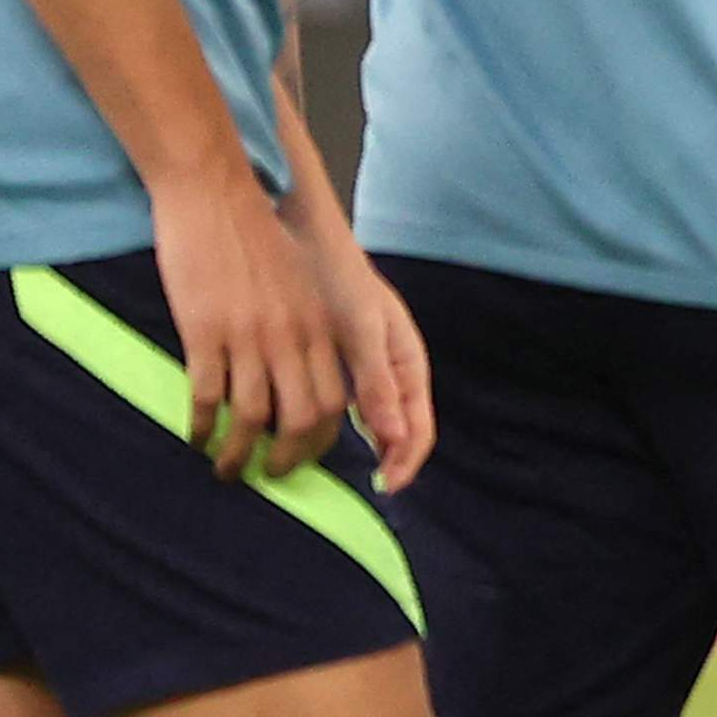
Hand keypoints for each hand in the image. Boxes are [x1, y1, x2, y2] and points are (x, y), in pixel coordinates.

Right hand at [150, 174, 345, 479]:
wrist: (217, 191)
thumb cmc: (258, 235)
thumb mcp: (301, 284)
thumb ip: (309, 327)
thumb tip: (306, 374)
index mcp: (321, 325)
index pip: (336, 402)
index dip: (323, 439)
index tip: (306, 456)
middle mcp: (293, 337)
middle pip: (302, 419)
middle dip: (288, 459)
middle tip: (269, 473)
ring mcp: (248, 336)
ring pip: (252, 419)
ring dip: (239, 455)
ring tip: (227, 469)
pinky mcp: (205, 331)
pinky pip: (206, 397)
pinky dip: (201, 426)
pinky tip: (194, 437)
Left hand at [313, 228, 432, 493]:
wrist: (297, 230)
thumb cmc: (334, 275)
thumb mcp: (359, 328)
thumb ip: (377, 381)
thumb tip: (393, 437)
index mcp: (406, 362)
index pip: (419, 429)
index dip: (404, 463)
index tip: (381, 486)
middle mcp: (390, 368)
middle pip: (394, 431)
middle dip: (377, 462)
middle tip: (348, 482)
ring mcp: (364, 363)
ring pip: (366, 421)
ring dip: (349, 447)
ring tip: (315, 464)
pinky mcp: (334, 356)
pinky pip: (338, 403)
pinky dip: (324, 424)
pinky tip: (298, 432)